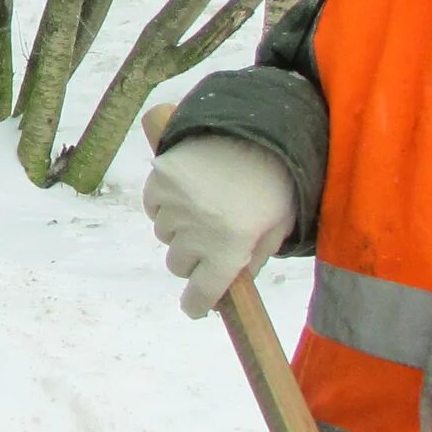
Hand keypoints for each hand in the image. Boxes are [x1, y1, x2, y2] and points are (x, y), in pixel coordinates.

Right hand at [141, 134, 298, 314]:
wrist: (257, 125)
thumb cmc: (276, 180)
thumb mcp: (279, 225)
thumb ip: (256, 259)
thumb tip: (235, 283)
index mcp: (230, 248)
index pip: (201, 294)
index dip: (197, 304)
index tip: (195, 306)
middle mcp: (197, 232)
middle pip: (179, 265)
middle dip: (194, 259)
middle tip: (211, 240)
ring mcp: (175, 205)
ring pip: (164, 235)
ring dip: (180, 230)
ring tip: (203, 207)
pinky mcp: (160, 179)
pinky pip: (153, 206)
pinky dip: (164, 205)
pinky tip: (187, 192)